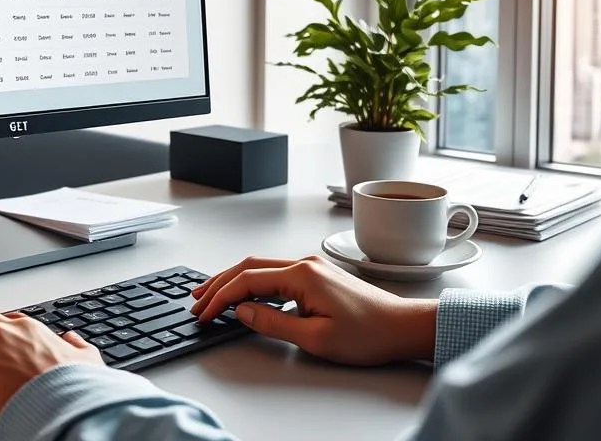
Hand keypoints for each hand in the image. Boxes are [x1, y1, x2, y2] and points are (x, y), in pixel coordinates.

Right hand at [189, 255, 436, 365]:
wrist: (403, 327)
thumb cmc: (368, 333)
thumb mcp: (315, 337)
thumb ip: (273, 322)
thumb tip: (243, 311)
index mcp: (301, 274)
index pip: (246, 280)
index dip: (220, 298)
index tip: (204, 313)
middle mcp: (304, 264)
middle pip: (248, 266)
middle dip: (219, 283)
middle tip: (197, 301)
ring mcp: (312, 267)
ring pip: (261, 267)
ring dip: (234, 281)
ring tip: (212, 296)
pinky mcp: (318, 276)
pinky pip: (276, 273)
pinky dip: (254, 283)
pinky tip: (246, 295)